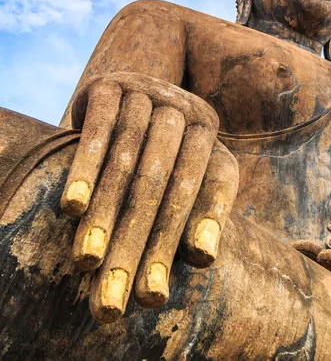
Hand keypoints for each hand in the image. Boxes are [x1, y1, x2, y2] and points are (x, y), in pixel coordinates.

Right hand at [61, 72, 237, 322]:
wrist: (139, 89)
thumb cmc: (168, 148)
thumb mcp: (192, 175)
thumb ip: (201, 213)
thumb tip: (204, 258)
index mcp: (208, 135)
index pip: (195, 194)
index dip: (174, 244)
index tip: (154, 296)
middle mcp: (183, 111)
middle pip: (160, 182)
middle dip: (136, 240)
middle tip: (114, 297)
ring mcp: (148, 93)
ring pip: (127, 159)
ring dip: (106, 210)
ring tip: (88, 261)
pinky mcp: (110, 85)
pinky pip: (98, 129)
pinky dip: (85, 167)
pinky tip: (71, 205)